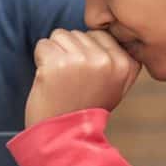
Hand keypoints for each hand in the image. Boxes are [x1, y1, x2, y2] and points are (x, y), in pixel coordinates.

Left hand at [25, 30, 141, 126]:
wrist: (63, 137)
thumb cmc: (84, 108)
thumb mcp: (115, 85)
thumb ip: (116, 57)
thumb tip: (105, 29)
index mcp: (125, 64)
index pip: (99, 34)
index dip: (86, 53)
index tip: (87, 78)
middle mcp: (106, 61)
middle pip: (78, 33)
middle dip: (70, 53)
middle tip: (72, 82)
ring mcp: (82, 61)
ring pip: (59, 35)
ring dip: (54, 55)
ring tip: (61, 80)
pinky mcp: (58, 64)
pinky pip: (43, 44)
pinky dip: (40, 60)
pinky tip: (49, 80)